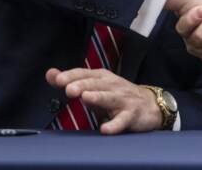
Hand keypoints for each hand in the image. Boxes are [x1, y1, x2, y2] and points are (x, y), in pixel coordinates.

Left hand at [46, 68, 162, 133]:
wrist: (151, 105)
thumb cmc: (117, 96)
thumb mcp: (95, 86)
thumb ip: (72, 81)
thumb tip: (50, 74)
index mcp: (102, 78)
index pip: (85, 74)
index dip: (71, 76)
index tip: (57, 79)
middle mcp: (112, 86)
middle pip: (96, 84)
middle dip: (82, 85)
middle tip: (69, 89)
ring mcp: (123, 100)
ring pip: (109, 98)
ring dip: (98, 98)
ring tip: (86, 98)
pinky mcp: (132, 115)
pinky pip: (122, 120)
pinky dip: (114, 125)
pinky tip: (105, 129)